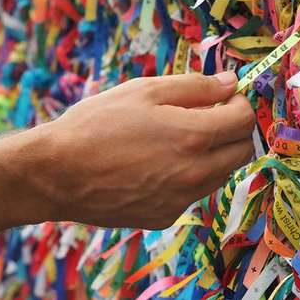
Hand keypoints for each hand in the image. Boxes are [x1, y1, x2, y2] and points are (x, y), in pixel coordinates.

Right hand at [25, 72, 254, 228]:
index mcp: (193, 136)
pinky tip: (158, 164)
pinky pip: (192, 193)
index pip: (244, 121)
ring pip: (220, 174)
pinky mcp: (165, 216)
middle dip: (234, 130)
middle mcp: (195, 173)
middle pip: (242, 152)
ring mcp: (181, 199)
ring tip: (180, 138)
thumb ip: (195, 86)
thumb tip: (231, 82)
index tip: (227, 96)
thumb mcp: (145, 91)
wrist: (55, 174)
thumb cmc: (96, 124)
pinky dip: (188, 176)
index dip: (240, 103)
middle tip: (211, 115)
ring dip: (214, 154)